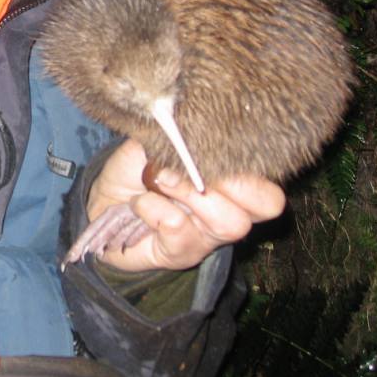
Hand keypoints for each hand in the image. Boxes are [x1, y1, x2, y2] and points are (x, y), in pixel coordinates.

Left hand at [87, 138, 285, 271]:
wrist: (104, 202)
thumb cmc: (138, 170)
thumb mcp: (157, 141)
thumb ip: (176, 132)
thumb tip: (190, 122)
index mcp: (232, 182)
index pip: (272, 182)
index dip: (254, 168)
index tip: (216, 148)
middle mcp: (231, 211)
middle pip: (268, 204)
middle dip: (232, 182)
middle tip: (188, 170)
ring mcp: (209, 236)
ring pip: (230, 222)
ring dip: (189, 193)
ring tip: (160, 181)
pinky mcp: (181, 253)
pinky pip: (179, 229)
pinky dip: (154, 209)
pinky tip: (139, 203)